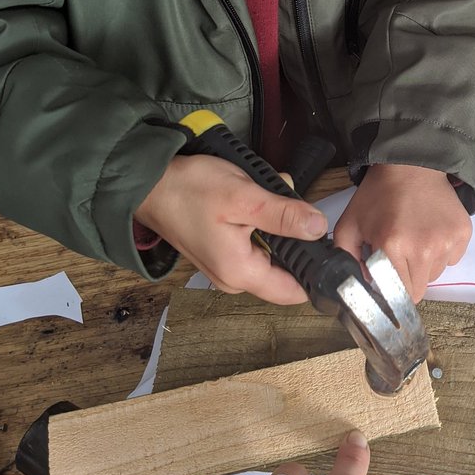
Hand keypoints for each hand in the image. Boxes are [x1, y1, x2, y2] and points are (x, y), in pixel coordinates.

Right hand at [135, 154, 327, 303]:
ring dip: (277, 225)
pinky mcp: (221, 253)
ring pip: (272, 252)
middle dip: (294, 237)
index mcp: (240, 274)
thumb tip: (318, 227)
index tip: (324, 244)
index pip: (295, 291)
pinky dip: (260, 223)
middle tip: (284, 204)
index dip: (315, 270)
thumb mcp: (245, 198)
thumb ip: (284, 215)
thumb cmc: (188, 190)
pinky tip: (251, 201)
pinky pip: (255, 244)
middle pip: (286, 269)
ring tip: (262, 197)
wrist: (149, 183)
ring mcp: (226, 268)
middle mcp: (233, 280)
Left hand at [333, 164, 471, 302]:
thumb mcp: (349, 224)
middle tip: (399, 258)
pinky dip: (441, 252)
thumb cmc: (378, 195)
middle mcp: (424, 248)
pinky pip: (452, 258)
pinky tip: (430, 232)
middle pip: (420, 289)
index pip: (400, 295)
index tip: (387, 281)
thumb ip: (347, 259)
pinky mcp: (463, 233)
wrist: (411, 165)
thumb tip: (360, 285)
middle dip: (407, 280)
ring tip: (414, 239)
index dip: (392, 292)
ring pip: (436, 273)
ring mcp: (447, 241)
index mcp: (393, 247)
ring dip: (424, 265)